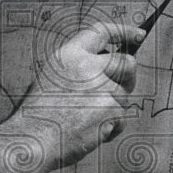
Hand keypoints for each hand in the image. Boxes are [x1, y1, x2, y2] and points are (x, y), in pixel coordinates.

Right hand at [0, 20, 143, 172]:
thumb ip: (79, 68)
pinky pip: (121, 118)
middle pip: (126, 63)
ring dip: (112, 110)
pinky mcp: (110, 107)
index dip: (124, 31)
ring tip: (86, 120)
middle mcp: (87, 65)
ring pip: (124, 96)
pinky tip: (90, 132)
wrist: (34, 140)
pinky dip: (111, 128)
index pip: (102, 32)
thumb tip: (108, 70)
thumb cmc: (39, 116)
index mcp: (70, 55)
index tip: (138, 34)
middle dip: (129, 78)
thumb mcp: (53, 78)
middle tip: (120, 91)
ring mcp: (101, 86)